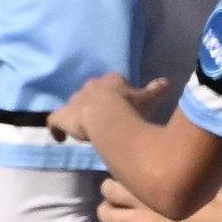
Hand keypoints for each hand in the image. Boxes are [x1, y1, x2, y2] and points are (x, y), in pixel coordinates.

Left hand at [48, 74, 172, 142]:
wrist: (104, 115)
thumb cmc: (128, 107)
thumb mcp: (145, 100)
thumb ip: (154, 91)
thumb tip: (166, 82)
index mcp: (111, 81)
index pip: (111, 83)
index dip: (113, 93)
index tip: (117, 104)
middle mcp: (90, 87)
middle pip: (90, 92)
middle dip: (93, 103)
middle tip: (100, 119)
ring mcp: (74, 101)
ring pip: (73, 105)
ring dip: (77, 115)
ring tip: (82, 129)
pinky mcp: (63, 117)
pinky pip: (55, 122)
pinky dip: (56, 130)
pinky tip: (59, 140)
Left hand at [98, 180, 221, 221]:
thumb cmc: (214, 202)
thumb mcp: (191, 178)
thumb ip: (175, 173)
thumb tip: (172, 159)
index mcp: (149, 194)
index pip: (111, 189)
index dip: (108, 186)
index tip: (113, 184)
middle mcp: (142, 217)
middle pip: (106, 213)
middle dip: (104, 208)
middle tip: (107, 205)